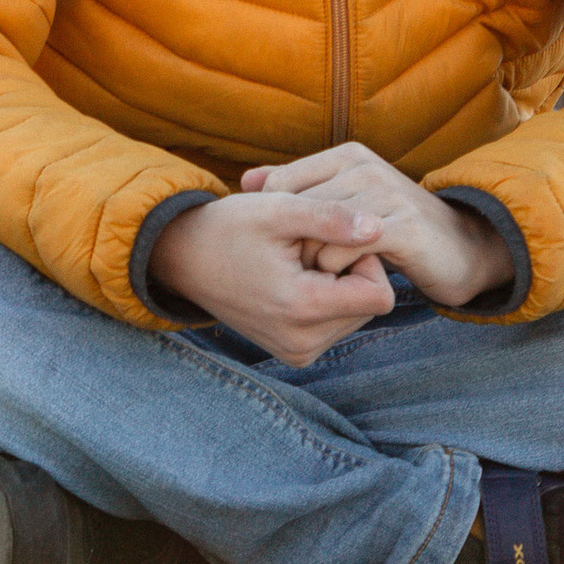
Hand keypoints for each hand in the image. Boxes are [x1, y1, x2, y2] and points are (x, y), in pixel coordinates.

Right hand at [146, 186, 400, 364]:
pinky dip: (323, 298)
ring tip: (296, 262)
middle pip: (369, 305)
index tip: (332, 238)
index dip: (366, 259)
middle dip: (349, 270)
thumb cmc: (230, 227)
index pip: (380, 295)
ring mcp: (297, 353)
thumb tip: (380, 227)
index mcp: (302, 309)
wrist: (183, 258)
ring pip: (355, 314)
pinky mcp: (293, 354)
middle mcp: (303, 343)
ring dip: (337, 284)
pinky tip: (291, 278)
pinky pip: (334, 325)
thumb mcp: (278, 209)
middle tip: (306, 248)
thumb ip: (331, 218)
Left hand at [243, 144, 514, 310]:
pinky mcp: (402, 227)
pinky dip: (336, 269)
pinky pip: (346, 249)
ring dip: (312, 262)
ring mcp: (385, 193)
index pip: (282, 183)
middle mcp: (364, 166)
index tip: (278, 251)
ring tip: (320, 278)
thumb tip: (247, 182)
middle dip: (289, 245)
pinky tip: (341, 282)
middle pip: (297, 208)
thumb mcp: (345, 199)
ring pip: (318, 231)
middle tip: (295, 272)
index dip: (272, 223)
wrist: (459, 249)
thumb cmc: (392, 227)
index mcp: (347, 154)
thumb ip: (299, 187)